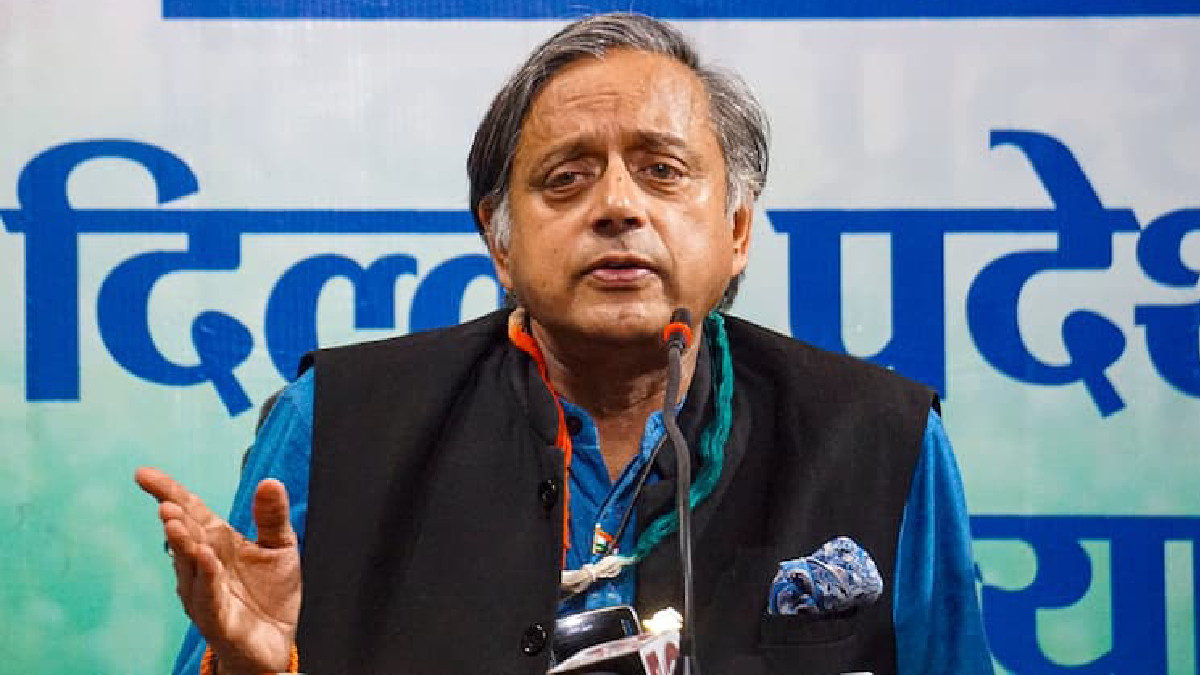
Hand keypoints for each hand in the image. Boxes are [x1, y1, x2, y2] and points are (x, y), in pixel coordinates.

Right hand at [135, 467, 300, 674]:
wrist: (275, 642)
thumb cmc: (271, 593)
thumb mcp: (280, 547)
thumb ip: (272, 516)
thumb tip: (270, 481)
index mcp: (216, 542)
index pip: (189, 512)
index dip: (168, 492)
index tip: (142, 474)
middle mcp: (202, 566)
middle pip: (185, 537)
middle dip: (175, 520)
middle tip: (166, 504)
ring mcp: (205, 593)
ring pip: (189, 566)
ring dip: (183, 545)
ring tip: (174, 523)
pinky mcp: (218, 620)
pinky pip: (209, 597)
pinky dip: (206, 577)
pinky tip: (205, 558)